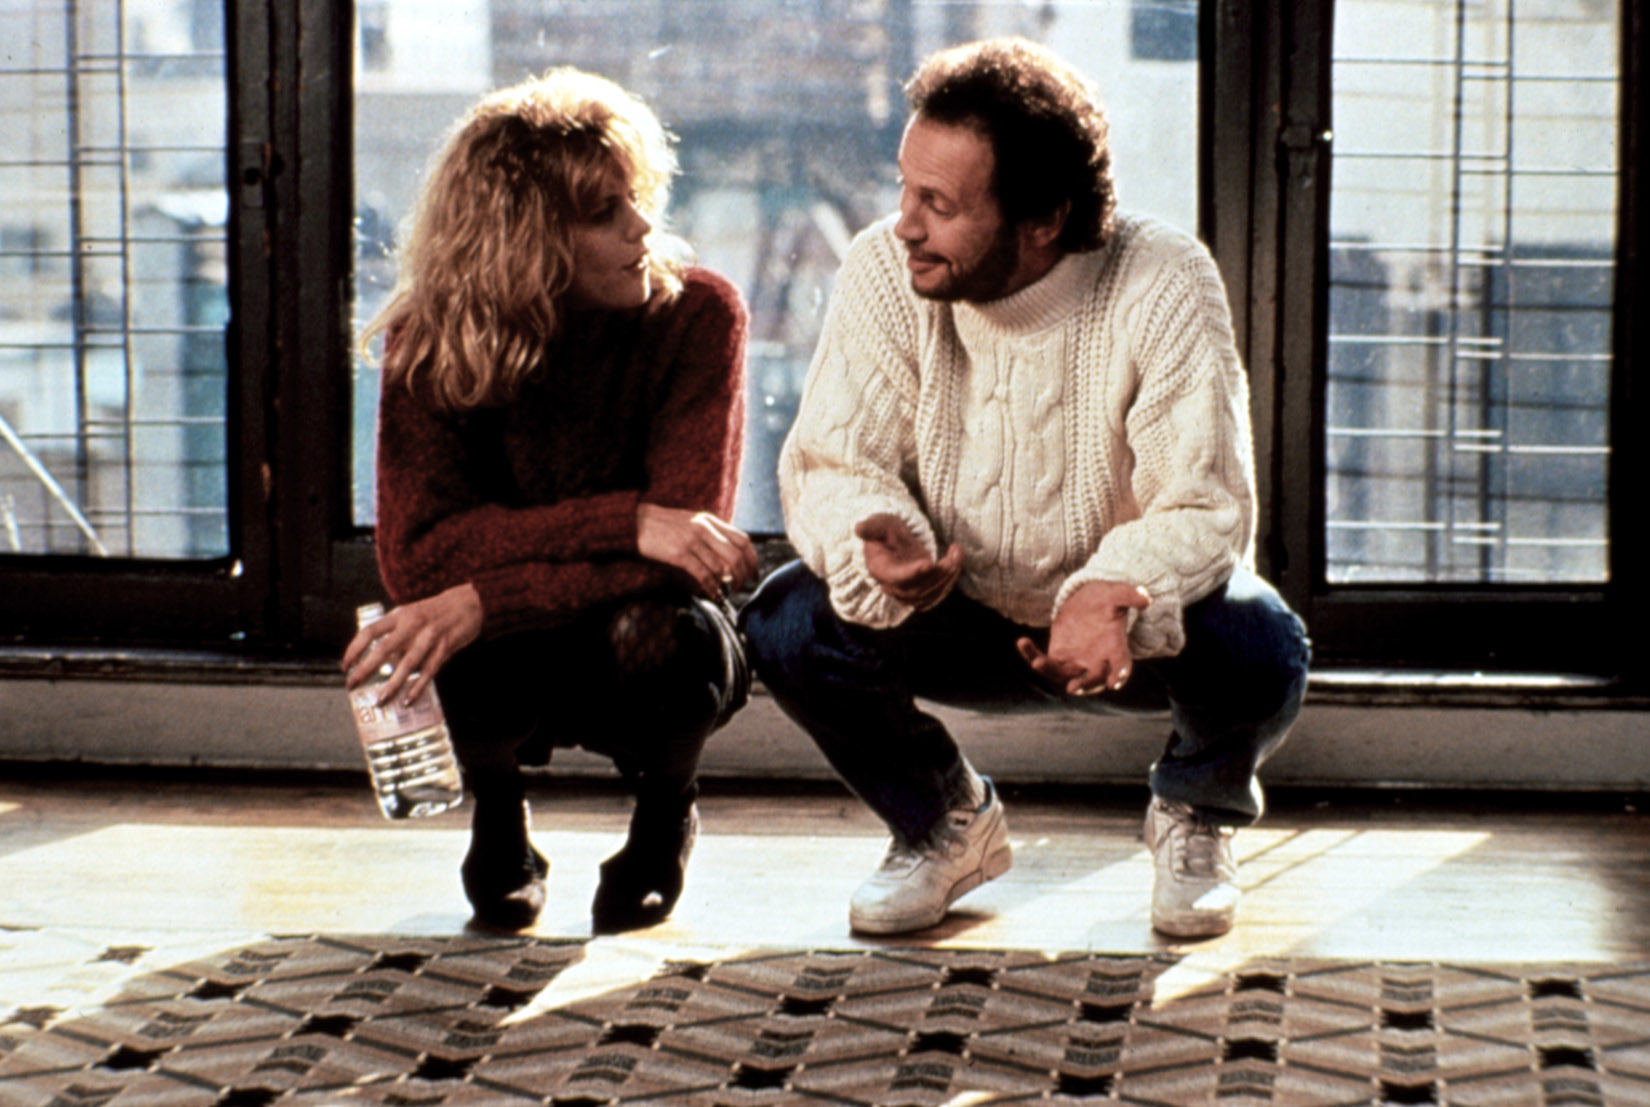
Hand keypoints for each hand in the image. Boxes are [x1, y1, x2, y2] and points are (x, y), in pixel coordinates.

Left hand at [341, 582, 482, 705]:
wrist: (469, 603)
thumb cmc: (435, 612)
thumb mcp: (411, 615)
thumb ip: (395, 634)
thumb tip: (379, 660)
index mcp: (400, 615)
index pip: (370, 631)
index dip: (354, 649)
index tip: (345, 666)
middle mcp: (412, 625)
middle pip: (384, 649)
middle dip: (366, 669)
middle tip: (352, 685)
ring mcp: (429, 636)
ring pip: (407, 664)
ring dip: (393, 684)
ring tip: (381, 700)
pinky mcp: (445, 647)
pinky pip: (429, 670)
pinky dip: (418, 687)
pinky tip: (408, 700)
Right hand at [636, 503, 758, 598]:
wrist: (634, 522)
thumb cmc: (662, 525)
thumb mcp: (691, 522)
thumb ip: (710, 535)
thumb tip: (727, 560)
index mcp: (709, 520)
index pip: (743, 539)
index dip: (753, 559)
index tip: (754, 573)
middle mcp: (704, 528)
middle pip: (737, 555)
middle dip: (744, 575)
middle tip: (742, 587)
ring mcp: (692, 541)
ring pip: (722, 567)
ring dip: (727, 583)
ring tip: (727, 591)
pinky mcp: (679, 554)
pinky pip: (703, 574)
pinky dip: (711, 587)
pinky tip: (713, 593)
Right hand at [855, 513, 962, 609]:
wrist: (893, 542)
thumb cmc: (886, 531)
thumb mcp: (880, 524)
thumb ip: (872, 527)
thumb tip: (858, 528)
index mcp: (881, 569)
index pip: (896, 577)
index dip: (912, 573)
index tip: (929, 562)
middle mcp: (892, 586)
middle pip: (916, 590)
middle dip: (938, 574)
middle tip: (954, 554)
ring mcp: (907, 592)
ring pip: (929, 595)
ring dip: (948, 576)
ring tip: (956, 553)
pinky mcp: (920, 593)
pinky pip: (936, 595)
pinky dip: (949, 580)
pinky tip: (956, 560)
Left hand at [1015, 580, 1149, 695]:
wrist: (1088, 602)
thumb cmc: (1106, 600)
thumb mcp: (1117, 594)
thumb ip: (1129, 596)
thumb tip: (1145, 599)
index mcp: (1114, 648)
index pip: (1120, 665)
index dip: (1119, 673)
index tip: (1116, 682)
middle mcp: (1096, 661)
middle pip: (1091, 679)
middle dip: (1084, 684)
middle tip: (1073, 688)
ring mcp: (1076, 662)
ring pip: (1063, 675)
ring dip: (1050, 671)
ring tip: (1038, 662)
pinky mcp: (1058, 657)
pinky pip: (1044, 662)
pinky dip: (1032, 655)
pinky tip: (1022, 642)